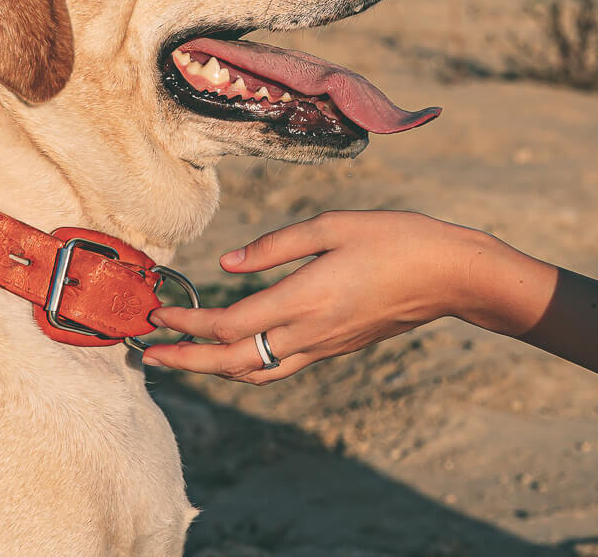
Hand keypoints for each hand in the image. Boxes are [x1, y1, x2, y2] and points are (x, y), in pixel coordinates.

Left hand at [141, 210, 489, 383]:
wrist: (449, 276)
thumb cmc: (396, 238)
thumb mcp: (334, 225)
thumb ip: (277, 244)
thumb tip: (227, 264)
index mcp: (305, 299)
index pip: (230, 324)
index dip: (188, 323)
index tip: (158, 312)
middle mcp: (309, 333)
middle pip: (232, 362)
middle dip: (186, 360)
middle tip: (148, 353)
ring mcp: (323, 346)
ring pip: (254, 373)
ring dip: (212, 369)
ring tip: (181, 357)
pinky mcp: (335, 347)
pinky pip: (278, 368)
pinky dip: (245, 366)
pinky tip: (233, 351)